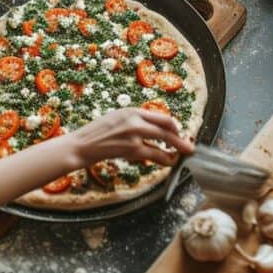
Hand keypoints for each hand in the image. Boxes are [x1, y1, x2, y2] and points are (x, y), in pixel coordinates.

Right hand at [65, 108, 194, 168]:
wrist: (82, 145)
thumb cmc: (97, 133)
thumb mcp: (117, 119)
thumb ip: (135, 121)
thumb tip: (155, 129)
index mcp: (132, 110)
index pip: (161, 116)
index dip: (173, 126)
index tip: (178, 133)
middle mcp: (135, 120)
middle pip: (167, 127)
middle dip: (181, 138)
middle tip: (190, 146)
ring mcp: (134, 134)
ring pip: (164, 141)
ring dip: (177, 149)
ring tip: (183, 154)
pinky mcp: (132, 149)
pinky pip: (155, 154)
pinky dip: (165, 158)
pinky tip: (169, 161)